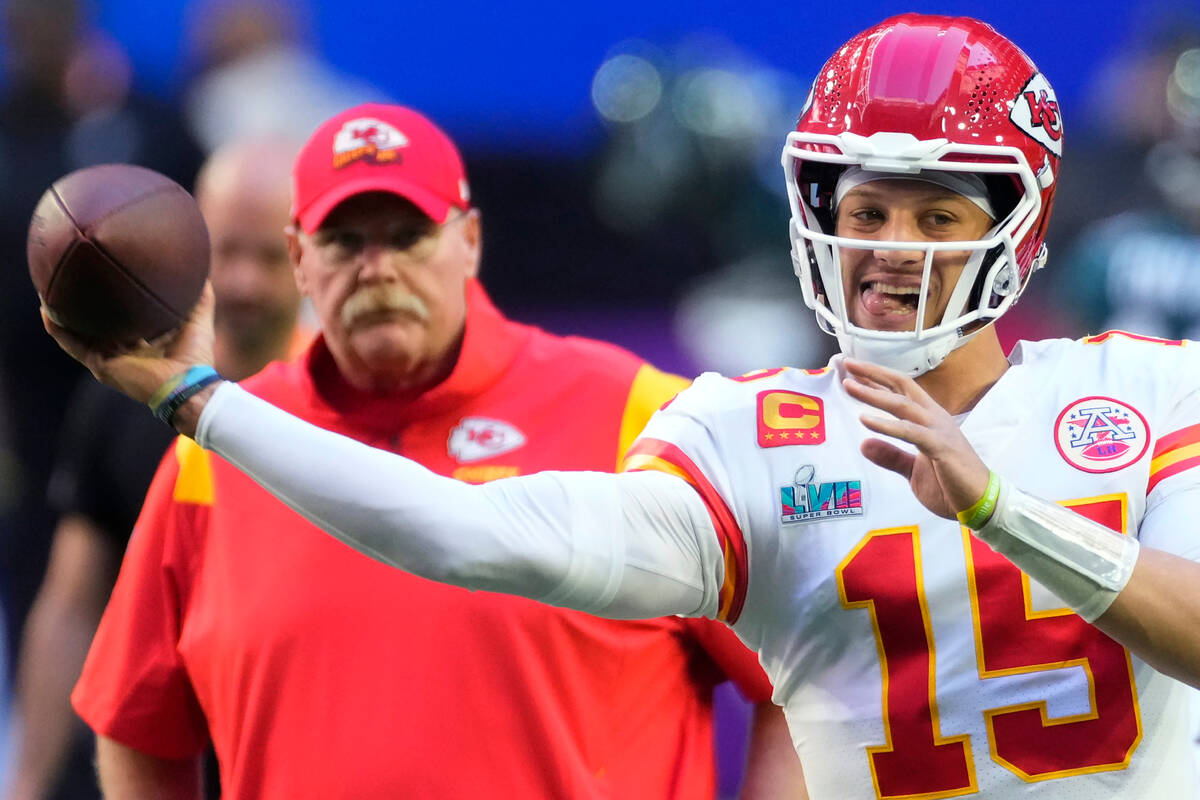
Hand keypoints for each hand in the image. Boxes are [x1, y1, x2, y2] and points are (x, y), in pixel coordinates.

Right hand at [42, 282, 216, 404]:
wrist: (188, 384)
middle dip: (81, 307)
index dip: (110, 304)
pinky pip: (73, 345)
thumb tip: (201, 271)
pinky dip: (59, 330)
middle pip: (94, 327)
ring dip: (62, 316)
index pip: (120, 321)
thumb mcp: (197, 319)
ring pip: (77, 335)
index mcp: (141, 343)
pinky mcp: (100, 365)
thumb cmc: (195, 357)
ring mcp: (108, 359)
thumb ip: (200, 297)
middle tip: (69, 282)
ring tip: (48, 293)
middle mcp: (121, 351)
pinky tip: (47, 312)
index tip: (103, 281)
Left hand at [841, 358, 989, 519]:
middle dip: (874, 374)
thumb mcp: (913, 470)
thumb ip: (891, 456)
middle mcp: (935, 418)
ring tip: (850, 386)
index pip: (901, 392)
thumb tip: (864, 444)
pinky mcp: (940, 447)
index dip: (878, 380)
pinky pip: (910, 432)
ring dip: (874, 394)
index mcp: (930, 420)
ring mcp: (939, 431)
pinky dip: (887, 425)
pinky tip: (865, 419)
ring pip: (903, 405)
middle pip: (901, 387)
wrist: (981, 504)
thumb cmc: (951, 486)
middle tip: (848, 364)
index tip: (853, 371)